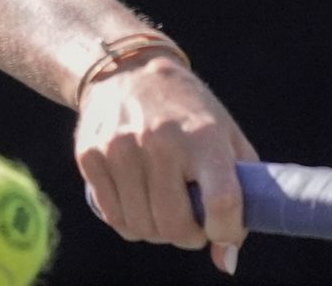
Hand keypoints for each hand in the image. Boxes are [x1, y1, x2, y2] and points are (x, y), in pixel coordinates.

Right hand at [75, 56, 258, 274]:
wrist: (129, 70)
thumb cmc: (189, 111)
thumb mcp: (225, 137)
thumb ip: (239, 195)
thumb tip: (226, 261)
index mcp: (203, 135)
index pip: (221, 201)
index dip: (226, 231)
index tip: (224, 232)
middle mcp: (159, 140)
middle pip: (176, 225)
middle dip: (190, 236)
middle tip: (192, 224)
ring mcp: (120, 148)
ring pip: (143, 228)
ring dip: (158, 231)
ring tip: (165, 207)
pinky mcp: (91, 155)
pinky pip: (115, 217)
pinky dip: (131, 222)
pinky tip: (140, 200)